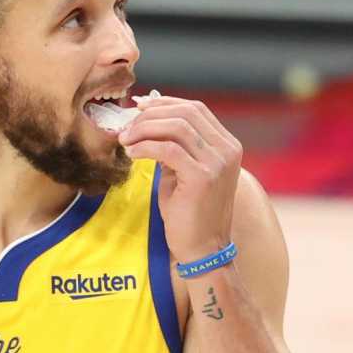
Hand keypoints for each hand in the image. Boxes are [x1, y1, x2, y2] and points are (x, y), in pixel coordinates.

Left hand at [117, 95, 242, 260]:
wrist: (202, 249)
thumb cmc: (189, 214)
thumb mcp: (182, 173)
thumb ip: (173, 148)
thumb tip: (146, 124)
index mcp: (226, 144)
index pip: (195, 109)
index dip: (165, 103)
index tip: (138, 107)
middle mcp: (227, 149)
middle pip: (186, 112)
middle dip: (151, 115)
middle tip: (126, 125)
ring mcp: (218, 162)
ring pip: (177, 127)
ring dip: (145, 129)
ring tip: (125, 140)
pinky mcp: (203, 177)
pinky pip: (168, 149)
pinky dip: (145, 147)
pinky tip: (131, 153)